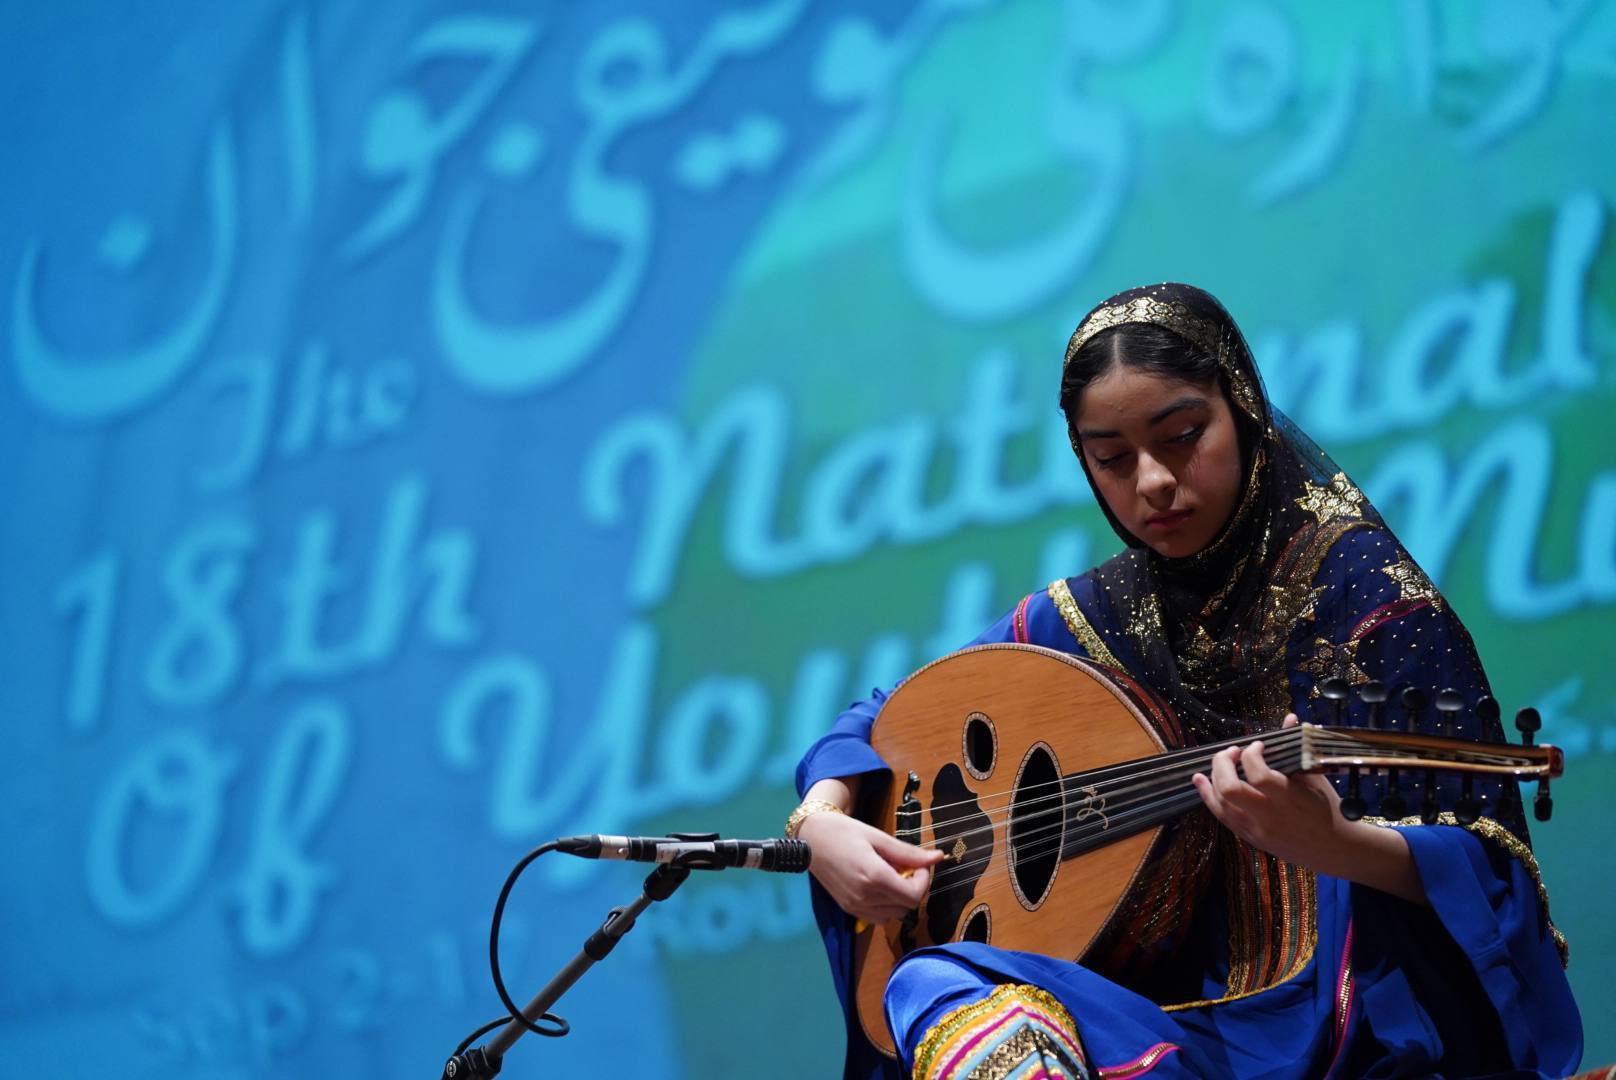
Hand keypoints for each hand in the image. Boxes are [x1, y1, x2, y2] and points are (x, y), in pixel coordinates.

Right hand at [799, 809, 943, 923]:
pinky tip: (880, 887)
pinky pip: (879, 917)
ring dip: (900, 898)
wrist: (812, 838)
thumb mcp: (878, 837)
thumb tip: (938, 857)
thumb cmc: (845, 831)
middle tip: (906, 867)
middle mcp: (864, 897)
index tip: (919, 865)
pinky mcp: (848, 910)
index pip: (914, 895)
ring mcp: (855, 906)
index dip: (924, 881)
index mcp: (874, 877)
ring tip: (891, 876)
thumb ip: (908, 852)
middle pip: (906, 907)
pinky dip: (886, 906)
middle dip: (913, 888)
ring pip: (894, 914)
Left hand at [1191, 714, 1348, 869]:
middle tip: (1232, 752)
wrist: (1332, 848)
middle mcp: (1269, 817)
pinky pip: (1221, 816)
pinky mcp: (1249, 838)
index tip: (1258, 746)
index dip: (1252, 755)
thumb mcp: (1315, 777)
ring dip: (1212, 777)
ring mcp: (1256, 830)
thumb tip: (1289, 718)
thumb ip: (1296, 748)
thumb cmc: (1327, 808)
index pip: (1259, 775)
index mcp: (1291, 800)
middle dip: (1222, 764)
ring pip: (1220, 804)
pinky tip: (1200, 779)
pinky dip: (1208, 795)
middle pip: (1230, 789)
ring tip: (1219, 761)